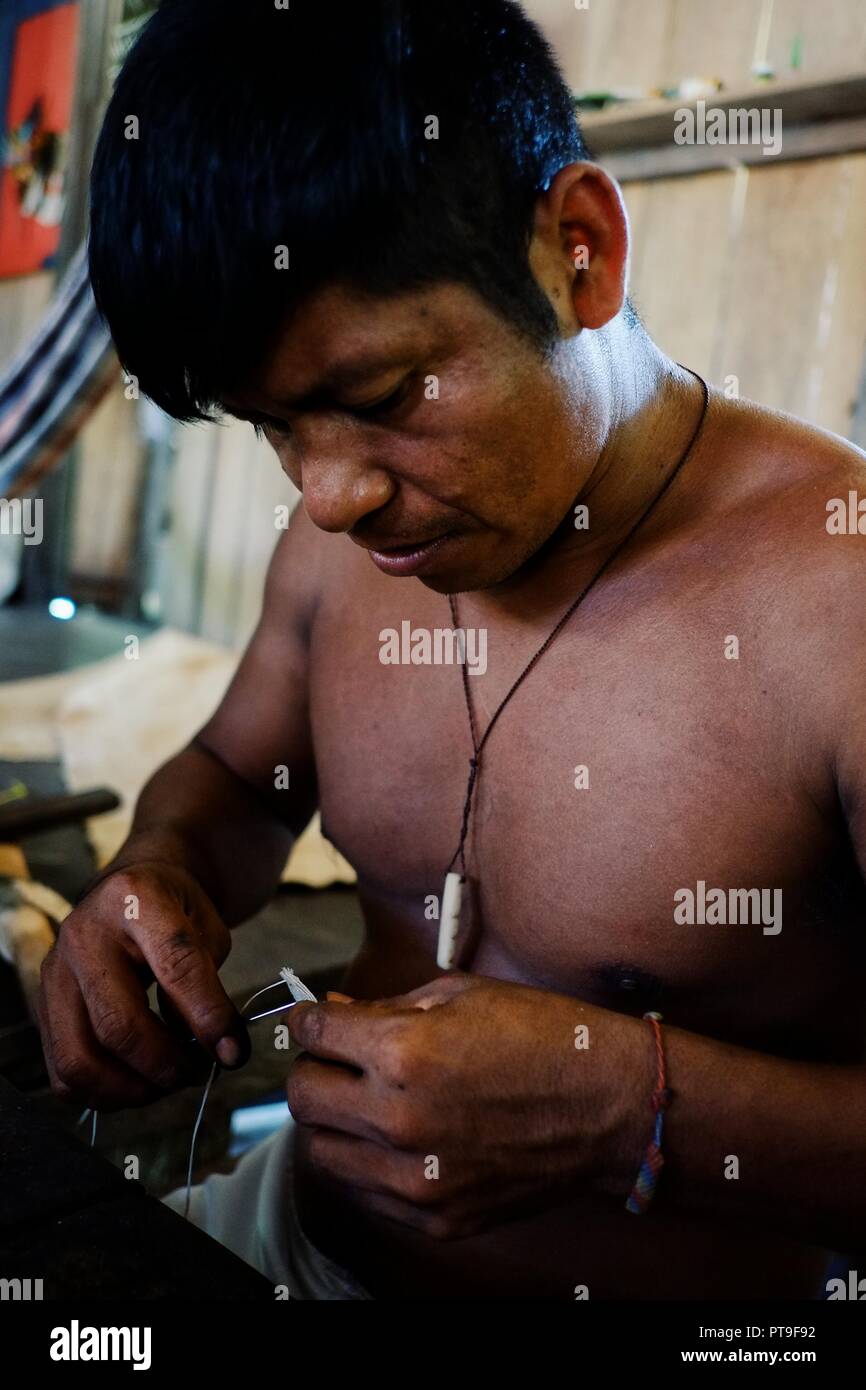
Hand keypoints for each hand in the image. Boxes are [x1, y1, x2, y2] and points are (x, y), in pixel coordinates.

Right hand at [37, 862, 248, 1109]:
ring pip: (80, 1058)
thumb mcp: (208, 931)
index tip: (233, 1053)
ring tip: (165, 1081)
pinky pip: (62, 1070)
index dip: (208, 1018)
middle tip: (195, 1071)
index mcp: (135, 899)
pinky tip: (134, 1081)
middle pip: (117, 1025)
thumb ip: (210, 987)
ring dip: (130, 1088)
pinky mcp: (43, 1003)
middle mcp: (84, 934)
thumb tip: (217, 1051)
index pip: (176, 968)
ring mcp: (55, 971)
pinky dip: (100, 1092)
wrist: (129, 893)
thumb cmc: (175, 913)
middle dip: (165, 1065)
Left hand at [287, 974, 641, 1239]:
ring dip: (334, 1121)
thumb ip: (386, 1007)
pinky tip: (399, 1138)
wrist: (611, 1107)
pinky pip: (364, 1191)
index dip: (308, 1019)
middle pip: (301, 1097)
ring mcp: (416, 1178)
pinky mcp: (434, 1217)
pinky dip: (367, 1162)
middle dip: (314, 1069)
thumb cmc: (545, 1037)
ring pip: (321, 1151)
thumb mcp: (462, 994)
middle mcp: (399, 1120)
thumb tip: (334, 1016)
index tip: (316, 1021)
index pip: (310, 1034)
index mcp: (404, 1052)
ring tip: (370, 1102)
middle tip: (339, 1060)